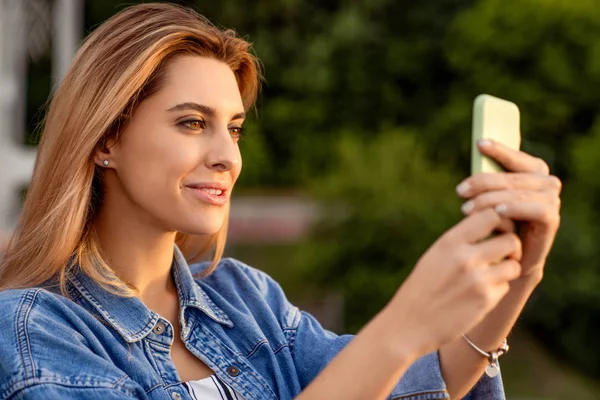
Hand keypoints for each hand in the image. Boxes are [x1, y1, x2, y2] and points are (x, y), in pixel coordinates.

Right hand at [386, 208, 521, 354]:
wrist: (408, 324)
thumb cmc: (421, 288)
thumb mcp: (434, 256)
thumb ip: (460, 241)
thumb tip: (491, 226)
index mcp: (449, 242)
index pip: (490, 215)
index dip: (501, 221)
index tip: (496, 230)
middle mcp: (465, 258)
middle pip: (510, 240)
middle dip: (511, 247)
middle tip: (503, 254)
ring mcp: (477, 280)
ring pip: (514, 265)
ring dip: (508, 269)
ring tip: (493, 274)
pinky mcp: (485, 301)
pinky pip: (505, 287)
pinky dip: (497, 290)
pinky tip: (480, 294)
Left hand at [456, 139, 561, 280]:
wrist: (509, 258)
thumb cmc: (497, 223)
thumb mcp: (489, 197)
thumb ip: (489, 176)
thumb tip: (480, 145)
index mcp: (534, 172)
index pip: (516, 157)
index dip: (499, 149)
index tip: (479, 144)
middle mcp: (546, 183)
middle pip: (512, 177)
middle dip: (483, 182)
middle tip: (460, 191)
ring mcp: (552, 200)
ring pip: (519, 193)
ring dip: (491, 199)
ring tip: (466, 208)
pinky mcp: (552, 219)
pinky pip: (536, 209)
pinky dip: (516, 208)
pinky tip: (497, 212)